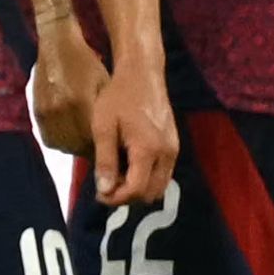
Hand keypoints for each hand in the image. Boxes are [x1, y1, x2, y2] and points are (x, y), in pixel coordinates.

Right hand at [30, 11, 101, 160]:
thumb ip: (105, 113)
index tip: (112, 151)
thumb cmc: (85, 63)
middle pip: (77, 145)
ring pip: (62, 145)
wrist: (57, 45)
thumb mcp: (103, 85)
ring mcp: (46, 112)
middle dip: (90, 150)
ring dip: (75, 148)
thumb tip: (112, 138)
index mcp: (80, 102)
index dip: (104, 149)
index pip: (93, 139)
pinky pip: (49, 139)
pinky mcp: (37, 112)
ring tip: (86, 144)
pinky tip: (71, 136)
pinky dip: (61, 142)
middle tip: (101, 150)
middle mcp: (60, 110)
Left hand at [88, 44, 178, 206]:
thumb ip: (104, 160)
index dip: (116, 199)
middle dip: (128, 197)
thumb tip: (105, 190)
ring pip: (160, 186)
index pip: (137, 189)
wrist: (143, 75)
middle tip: (105, 188)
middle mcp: (167, 154)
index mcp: (148, 150)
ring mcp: (174, 150)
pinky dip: (147, 178)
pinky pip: (163, 174)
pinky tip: (127, 167)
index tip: (98, 195)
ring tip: (114, 178)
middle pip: (151, 193)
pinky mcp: (174, 146)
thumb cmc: (118, 98)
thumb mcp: (103, 128)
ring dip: (138, 189)